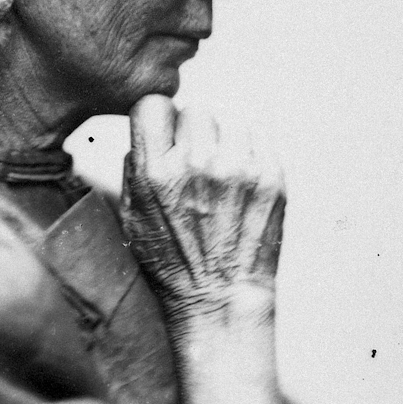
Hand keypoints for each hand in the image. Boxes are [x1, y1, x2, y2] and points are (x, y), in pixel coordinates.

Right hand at [121, 96, 284, 328]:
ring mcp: (238, 170)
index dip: (159, 119)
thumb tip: (148, 131)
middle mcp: (196, 165)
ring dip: (224, 141)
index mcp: (156, 173)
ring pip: (230, 121)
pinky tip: (241, 182)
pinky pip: (258, 138)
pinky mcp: (271, 178)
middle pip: (195, 110)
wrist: (219, 299)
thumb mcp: (131, 216)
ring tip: (221, 174)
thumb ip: (135, 167)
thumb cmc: (171, 260)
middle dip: (193, 132)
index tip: (165, 135)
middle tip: (196, 162)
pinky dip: (250, 153)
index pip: (153, 104)